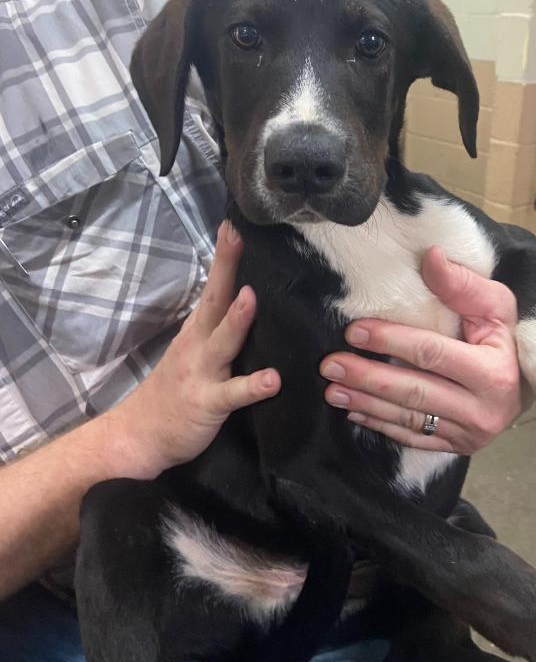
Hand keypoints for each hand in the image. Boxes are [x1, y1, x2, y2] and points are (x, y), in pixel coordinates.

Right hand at [107, 221, 279, 477]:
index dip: (223, 258)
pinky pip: (233, 394)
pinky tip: (272, 380)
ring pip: (222, 342)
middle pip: (214, 300)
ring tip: (251, 297)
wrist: (137, 436)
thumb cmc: (174, 393)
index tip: (233, 226)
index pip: (213, 288)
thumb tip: (250, 303)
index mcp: (197, 331)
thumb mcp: (194, 353)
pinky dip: (252, 386)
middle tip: (237, 236)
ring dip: (237, 320)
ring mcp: (201, 372)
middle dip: (226, 268)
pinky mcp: (207, 403)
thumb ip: (219, 331)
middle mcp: (197, 345)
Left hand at [320, 246, 522, 453]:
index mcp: (493, 373)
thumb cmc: (505, 338)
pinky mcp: (458, 446)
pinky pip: (413, 438)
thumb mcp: (495, 306)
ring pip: (409, 419)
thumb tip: (430, 256)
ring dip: (366, 403)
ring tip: (331, 390)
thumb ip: (462, 284)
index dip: (391, 341)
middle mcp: (483, 410)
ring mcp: (470, 434)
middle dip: (367, 377)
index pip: (432, 354)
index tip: (354, 331)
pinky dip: (381, 425)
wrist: (526, 385)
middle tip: (329, 365)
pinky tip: (354, 412)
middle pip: (414, 392)